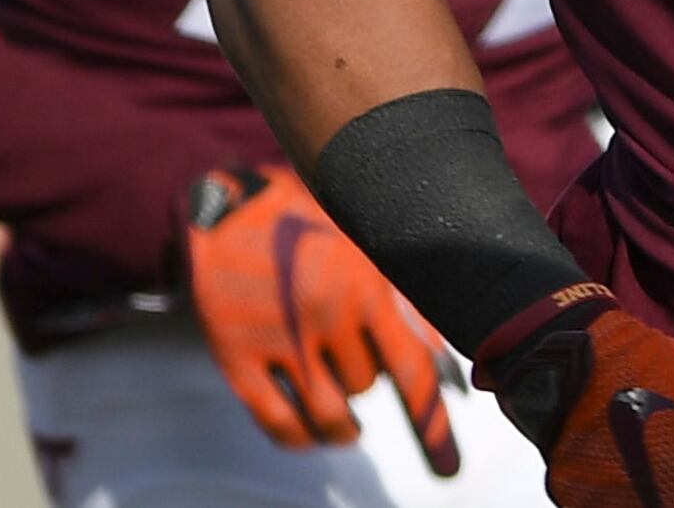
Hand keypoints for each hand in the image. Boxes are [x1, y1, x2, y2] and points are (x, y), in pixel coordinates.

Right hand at [180, 165, 460, 471]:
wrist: (225, 203)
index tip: (448, 469)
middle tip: (361, 371)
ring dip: (343, 430)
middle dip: (368, 384)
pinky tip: (309, 434)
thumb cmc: (311, 219)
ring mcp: (279, 339)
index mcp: (368, 284)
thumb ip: (407, 293)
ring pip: (329, 415)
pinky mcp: (237, 355)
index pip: (412, 371)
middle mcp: (326, 316)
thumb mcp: (367, 241)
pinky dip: (299, 437)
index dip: (433, 427)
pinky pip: (277, 420)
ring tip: (350, 431)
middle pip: (366, 387)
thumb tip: (448, 353)